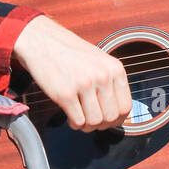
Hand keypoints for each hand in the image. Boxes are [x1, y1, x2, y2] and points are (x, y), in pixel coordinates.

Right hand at [14, 15, 131, 130]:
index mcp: (115, 69)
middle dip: (101, 125)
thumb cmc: (71, 53)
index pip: (126, 107)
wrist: (43, 42)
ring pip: (95, 122)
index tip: (108, 121)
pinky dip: (74, 124)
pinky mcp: (65, 93)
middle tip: (92, 121)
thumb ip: (111, 82)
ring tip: (80, 118)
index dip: (117, 119)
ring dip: (87, 126)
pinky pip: (77, 121)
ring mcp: (84, 85)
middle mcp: (103, 76)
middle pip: (111, 117)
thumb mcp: (100, 61)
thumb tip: (118, 111)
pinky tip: (70, 116)